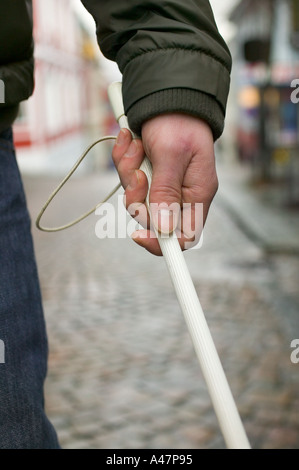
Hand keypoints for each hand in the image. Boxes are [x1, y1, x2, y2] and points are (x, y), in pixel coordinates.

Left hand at [112, 113, 217, 255]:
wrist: (168, 94)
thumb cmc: (177, 121)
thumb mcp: (171, 156)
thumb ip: (166, 194)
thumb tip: (164, 231)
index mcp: (197, 194)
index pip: (184, 236)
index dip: (161, 242)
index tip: (138, 235)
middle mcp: (182, 194)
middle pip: (153, 219)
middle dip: (136, 197)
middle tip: (137, 173)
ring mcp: (164, 184)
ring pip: (136, 199)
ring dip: (128, 174)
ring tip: (135, 146)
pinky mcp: (149, 174)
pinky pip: (129, 180)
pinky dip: (124, 161)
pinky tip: (130, 141)